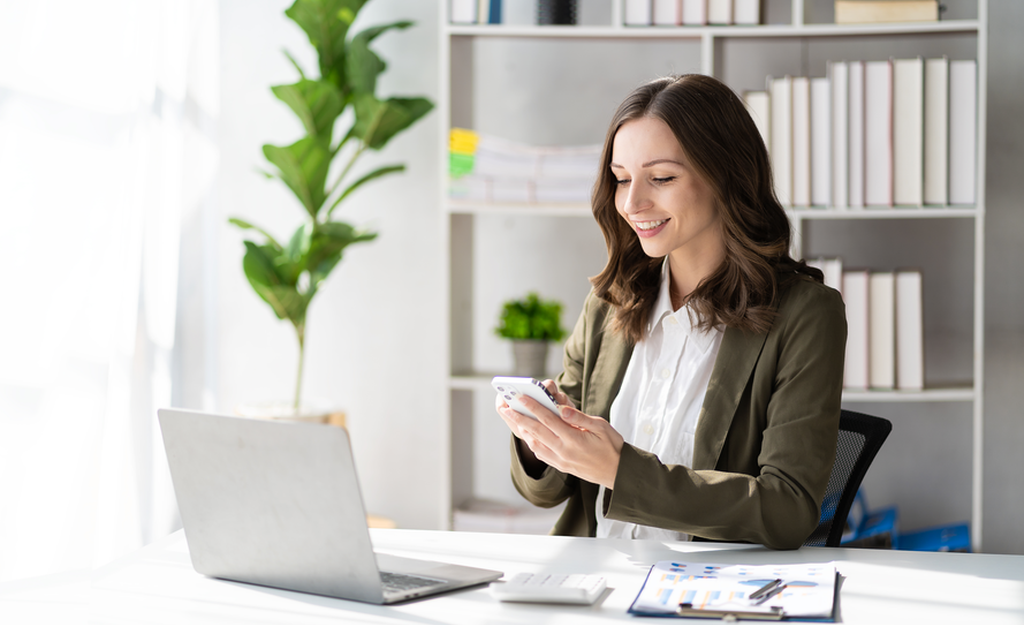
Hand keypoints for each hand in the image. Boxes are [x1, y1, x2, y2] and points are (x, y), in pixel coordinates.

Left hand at [495, 380, 622, 489]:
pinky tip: (528, 435)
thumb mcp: (601, 427)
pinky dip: (532, 443)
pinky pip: (541, 454)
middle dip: (519, 418)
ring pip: (535, 444)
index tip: (520, 397)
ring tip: (513, 419)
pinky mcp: (561, 466)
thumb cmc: (612, 446)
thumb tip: (561, 408)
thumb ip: (580, 418)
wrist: (617, 472)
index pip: (548, 419)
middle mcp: (564, 451)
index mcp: (574, 438)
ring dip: (522, 431)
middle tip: (505, 408)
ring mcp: (561, 460)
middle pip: (536, 431)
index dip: (533, 407)